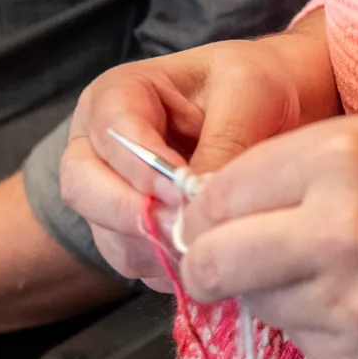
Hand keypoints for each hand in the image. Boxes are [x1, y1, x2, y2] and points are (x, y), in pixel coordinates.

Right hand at [61, 17, 336, 291]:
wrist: (274, 114)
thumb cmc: (256, 90)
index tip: (186, 192)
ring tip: (208, 245)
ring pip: (110, 237)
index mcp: (116, 97)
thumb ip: (224, 141)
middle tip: (186, 231)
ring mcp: (112, 197)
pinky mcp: (134, 236)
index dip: (143, 169)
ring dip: (155, 250)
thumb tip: (198, 199)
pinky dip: (171, 269)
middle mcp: (101, 149)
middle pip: (83, 190)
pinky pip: (139, 265)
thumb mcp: (250, 93)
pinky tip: (209, 257)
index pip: (110, 134)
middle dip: (132, 216)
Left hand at [176, 117, 357, 358]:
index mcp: (341, 158)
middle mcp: (337, 232)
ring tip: (336, 278)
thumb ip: (301, 169)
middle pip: (214, 264)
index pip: (216, 196)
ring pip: (258, 310)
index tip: (215, 222)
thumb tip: (217, 208)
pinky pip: (306, 346)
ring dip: (275, 298)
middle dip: (213, 265)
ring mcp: (353, 306)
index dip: (206, 213)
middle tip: (232, 263)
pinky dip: (320, 331)